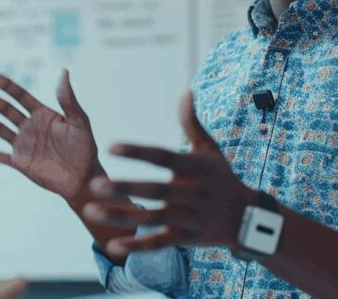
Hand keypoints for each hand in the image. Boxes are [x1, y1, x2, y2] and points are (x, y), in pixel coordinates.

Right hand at [0, 70, 100, 201]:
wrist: (84, 177)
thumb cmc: (85, 147)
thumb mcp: (79, 121)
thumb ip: (68, 99)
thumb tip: (63, 71)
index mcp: (43, 114)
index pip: (21, 96)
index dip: (7, 86)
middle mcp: (30, 126)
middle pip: (6, 109)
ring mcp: (23, 144)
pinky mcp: (20, 162)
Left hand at [81, 91, 255, 255]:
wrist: (247, 218)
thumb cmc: (221, 178)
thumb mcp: (210, 150)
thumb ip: (192, 124)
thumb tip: (186, 92)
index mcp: (195, 167)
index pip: (163, 156)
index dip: (137, 151)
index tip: (111, 146)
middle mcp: (192, 193)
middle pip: (155, 190)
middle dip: (124, 189)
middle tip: (94, 184)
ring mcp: (189, 218)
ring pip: (151, 218)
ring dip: (120, 216)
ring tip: (90, 211)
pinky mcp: (186, 239)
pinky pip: (159, 244)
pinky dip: (137, 246)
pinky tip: (112, 245)